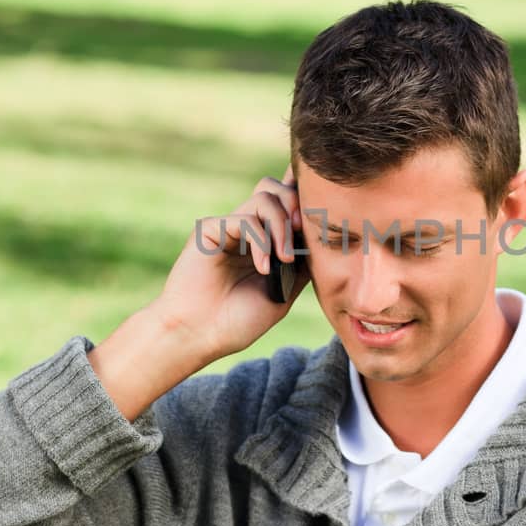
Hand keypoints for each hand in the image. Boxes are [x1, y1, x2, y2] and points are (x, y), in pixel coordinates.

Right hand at [155, 162, 310, 359]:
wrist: (199, 336)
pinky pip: (245, 219)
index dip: (304, 195)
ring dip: (282, 226)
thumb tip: (324, 238)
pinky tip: (263, 267)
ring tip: (285, 258)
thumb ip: (302, 262)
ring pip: (264, 197)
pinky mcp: (210, 230)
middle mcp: (247, 230)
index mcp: (264, 241)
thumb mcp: (284, 291)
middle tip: (305, 232)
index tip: (326, 209)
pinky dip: (261, 241)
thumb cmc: (238, 321)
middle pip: (276, 189)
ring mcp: (228, 227)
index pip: (286, 204)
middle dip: (298, 204)